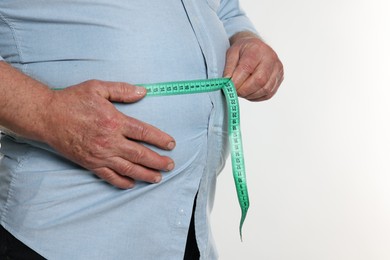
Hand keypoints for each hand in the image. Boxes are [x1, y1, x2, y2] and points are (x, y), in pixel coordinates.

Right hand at [43, 80, 175, 188]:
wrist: (46, 117)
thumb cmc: (72, 101)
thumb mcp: (97, 88)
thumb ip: (122, 90)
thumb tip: (143, 92)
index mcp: (114, 121)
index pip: (144, 133)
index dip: (160, 139)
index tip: (171, 145)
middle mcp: (110, 141)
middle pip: (140, 155)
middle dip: (158, 161)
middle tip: (170, 165)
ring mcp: (100, 155)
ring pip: (128, 169)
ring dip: (145, 174)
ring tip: (158, 178)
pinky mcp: (90, 163)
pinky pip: (109, 176)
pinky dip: (122, 182)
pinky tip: (132, 184)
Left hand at [223, 31, 283, 101]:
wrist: (256, 47)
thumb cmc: (243, 50)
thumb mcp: (231, 53)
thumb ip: (228, 68)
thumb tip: (227, 82)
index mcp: (257, 49)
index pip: (247, 69)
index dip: (237, 81)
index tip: (228, 86)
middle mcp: (271, 58)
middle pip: (259, 81)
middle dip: (244, 90)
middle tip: (234, 91)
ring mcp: (277, 69)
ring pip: (265, 90)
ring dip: (250, 95)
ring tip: (241, 91)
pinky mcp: (279, 78)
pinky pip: (268, 94)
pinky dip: (256, 97)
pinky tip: (249, 92)